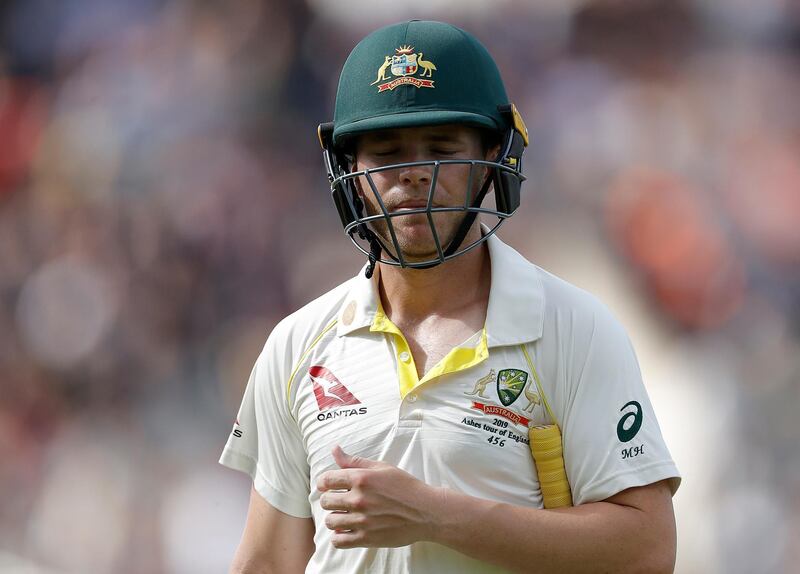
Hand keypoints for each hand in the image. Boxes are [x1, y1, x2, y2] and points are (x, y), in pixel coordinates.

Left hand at [317, 445, 441, 548]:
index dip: (324, 482)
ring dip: (335, 518)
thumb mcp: (382, 467)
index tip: (328, 486)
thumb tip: (335, 450)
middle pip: (326, 501)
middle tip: (340, 500)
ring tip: (345, 515)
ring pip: (330, 521)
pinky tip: (348, 530)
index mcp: (361, 479)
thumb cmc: (405, 487)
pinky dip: (339, 537)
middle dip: (330, 500)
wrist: (426, 512)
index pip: (327, 480)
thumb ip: (355, 461)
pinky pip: (338, 541)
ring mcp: (362, 521)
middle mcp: (359, 499)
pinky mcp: (366, 538)